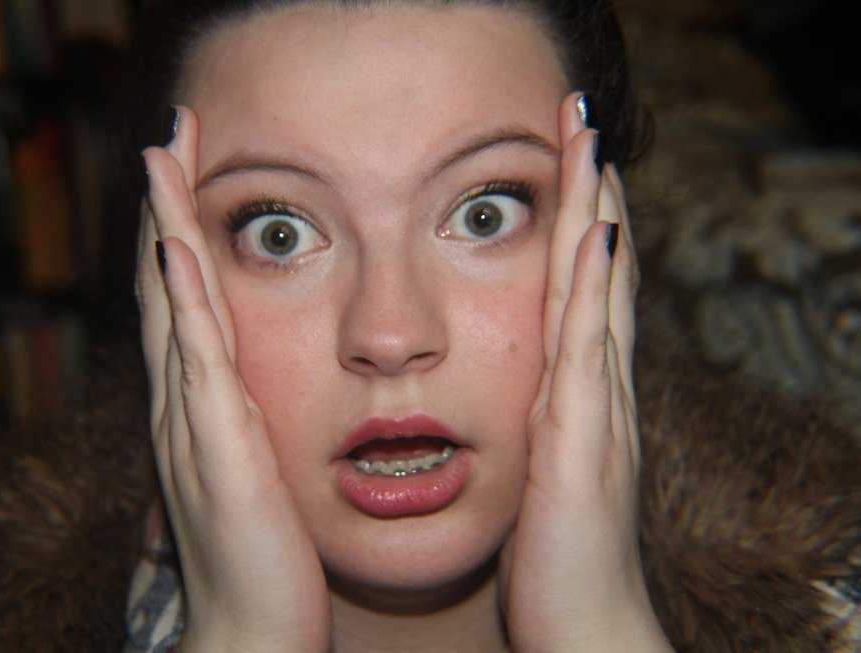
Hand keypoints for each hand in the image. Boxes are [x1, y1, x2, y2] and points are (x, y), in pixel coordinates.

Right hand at [137, 106, 330, 652]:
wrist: (251, 627)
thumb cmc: (266, 551)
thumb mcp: (259, 467)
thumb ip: (253, 420)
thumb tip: (263, 386)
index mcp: (202, 404)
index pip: (187, 301)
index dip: (183, 233)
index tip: (192, 172)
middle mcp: (184, 402)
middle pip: (168, 285)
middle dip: (167, 206)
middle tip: (169, 134)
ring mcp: (193, 421)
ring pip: (173, 305)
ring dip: (167, 227)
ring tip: (163, 157)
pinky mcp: (218, 445)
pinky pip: (197, 358)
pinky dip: (185, 299)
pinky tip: (178, 249)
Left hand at [498, 93, 671, 651]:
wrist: (585, 628)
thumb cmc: (554, 558)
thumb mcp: (538, 475)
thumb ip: (534, 426)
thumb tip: (517, 395)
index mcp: (575, 399)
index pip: (578, 296)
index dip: (578, 230)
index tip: (566, 168)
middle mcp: (594, 393)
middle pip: (597, 278)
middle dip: (591, 200)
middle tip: (584, 126)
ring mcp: (596, 414)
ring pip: (598, 297)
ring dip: (597, 220)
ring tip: (593, 150)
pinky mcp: (583, 445)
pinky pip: (587, 352)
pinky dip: (593, 292)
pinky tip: (596, 239)